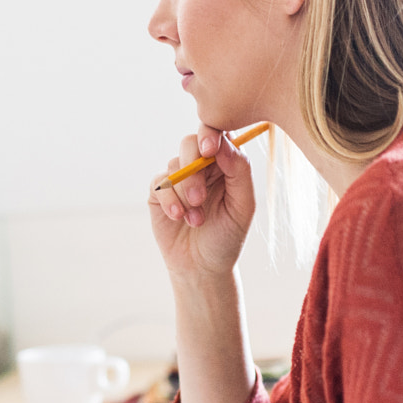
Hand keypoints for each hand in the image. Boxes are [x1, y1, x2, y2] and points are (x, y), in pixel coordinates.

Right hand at [148, 127, 254, 283]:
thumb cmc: (227, 236)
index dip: (210, 135)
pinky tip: (178, 217)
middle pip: (190, 143)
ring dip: (185, 194)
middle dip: (193, 169)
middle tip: (199, 198)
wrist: (202, 267)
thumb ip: (239, 172)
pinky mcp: (159, 193)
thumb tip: (223, 144)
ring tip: (196, 220)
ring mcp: (178, 178)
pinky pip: (159, 184)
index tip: (210, 149)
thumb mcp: (243, 206)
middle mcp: (201, 167)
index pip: (217, 135)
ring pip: (174, 166)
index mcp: (225, 164)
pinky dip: (169, 200)